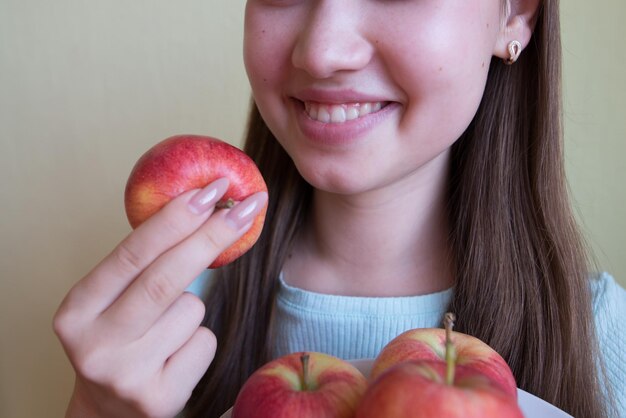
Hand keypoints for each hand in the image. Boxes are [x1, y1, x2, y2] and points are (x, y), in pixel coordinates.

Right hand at [53, 178, 267, 417]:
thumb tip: (206, 204)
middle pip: (166, 279)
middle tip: (247, 207)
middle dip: (211, 236)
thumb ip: (143, 264)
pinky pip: (204, 342)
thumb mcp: (112, 302)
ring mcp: (125, 375)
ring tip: (165, 330)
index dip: (175, 218)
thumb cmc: (120, 338)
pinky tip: (174, 357)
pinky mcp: (158, 399)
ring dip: (192, 308)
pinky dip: (199, 340)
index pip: (132, 254)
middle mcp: (94, 344)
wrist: (109, 410)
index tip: (211, 189)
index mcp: (76, 309)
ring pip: (191, 311)